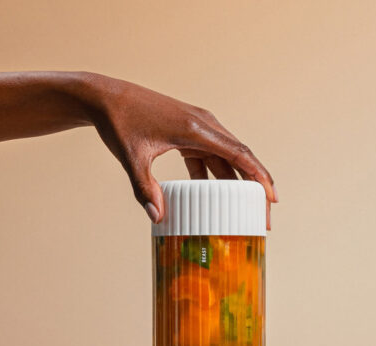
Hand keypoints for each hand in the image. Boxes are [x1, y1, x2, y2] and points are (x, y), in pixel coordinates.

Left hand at [85, 74, 277, 226]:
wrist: (104, 97)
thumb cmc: (118, 122)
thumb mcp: (132, 157)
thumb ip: (144, 188)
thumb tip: (157, 218)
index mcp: (195, 128)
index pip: (239, 154)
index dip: (259, 176)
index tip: (271, 198)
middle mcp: (203, 124)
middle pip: (241, 157)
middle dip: (256, 187)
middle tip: (265, 216)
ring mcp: (198, 126)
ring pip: (228, 157)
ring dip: (239, 183)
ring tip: (248, 210)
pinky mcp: (190, 131)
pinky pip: (212, 155)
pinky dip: (218, 175)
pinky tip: (218, 197)